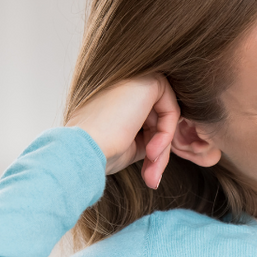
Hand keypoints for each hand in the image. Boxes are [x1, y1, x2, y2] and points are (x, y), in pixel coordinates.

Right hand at [66, 74, 179, 188]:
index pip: (149, 122)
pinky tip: (151, 152)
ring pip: (166, 118)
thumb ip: (150, 136)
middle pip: (159, 120)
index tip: (148, 173)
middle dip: (160, 152)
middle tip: (151, 178)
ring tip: (150, 172)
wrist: (84, 149)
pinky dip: (166, 136)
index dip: (153, 149)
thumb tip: (168, 144)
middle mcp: (127, 84)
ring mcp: (137, 78)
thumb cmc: (100, 152)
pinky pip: (172, 111)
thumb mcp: (130, 144)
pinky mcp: (149, 81)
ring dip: (163, 149)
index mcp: (118, 97)